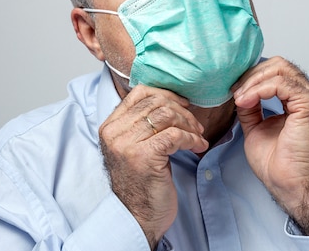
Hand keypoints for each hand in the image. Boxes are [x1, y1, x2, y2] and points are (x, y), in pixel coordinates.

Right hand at [98, 85, 208, 248]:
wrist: (137, 216)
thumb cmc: (141, 181)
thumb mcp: (135, 146)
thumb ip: (142, 122)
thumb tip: (171, 98)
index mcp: (110, 126)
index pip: (140, 92)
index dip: (166, 94)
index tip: (183, 105)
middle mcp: (114, 133)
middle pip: (156, 102)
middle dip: (182, 110)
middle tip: (195, 124)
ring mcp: (127, 145)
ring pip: (166, 115)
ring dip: (189, 124)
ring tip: (198, 135)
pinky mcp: (144, 157)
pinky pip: (175, 135)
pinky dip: (192, 138)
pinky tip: (198, 146)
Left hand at [232, 57, 308, 235]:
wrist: (289, 184)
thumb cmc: (278, 163)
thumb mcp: (255, 127)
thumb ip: (251, 107)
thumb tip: (240, 92)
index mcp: (298, 100)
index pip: (276, 71)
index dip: (252, 76)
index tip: (233, 90)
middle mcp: (308, 95)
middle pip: (279, 64)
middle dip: (252, 75)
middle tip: (235, 91)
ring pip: (280, 69)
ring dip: (253, 81)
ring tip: (240, 98)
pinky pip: (282, 83)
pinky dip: (260, 89)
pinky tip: (247, 101)